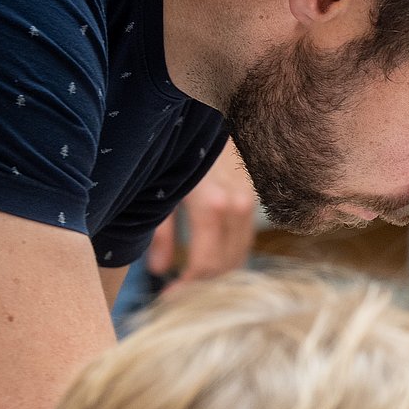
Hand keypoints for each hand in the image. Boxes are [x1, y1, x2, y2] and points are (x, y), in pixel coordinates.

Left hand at [147, 140, 255, 285]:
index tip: (168, 299)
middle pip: (228, 265)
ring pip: (241, 254)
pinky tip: (203, 261)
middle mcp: (238, 205)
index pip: (208, 263)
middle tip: (177, 297)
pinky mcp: (253, 196)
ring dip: (216, 273)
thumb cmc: (168, 147)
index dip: (189, 288)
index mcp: (213, 205)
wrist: (197, 109)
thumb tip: (159, 269)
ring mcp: (250, 200)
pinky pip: (244, 238)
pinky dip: (226, 255)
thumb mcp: (155, 189)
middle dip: (203, 287)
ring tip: (188, 282)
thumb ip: (156, 232)